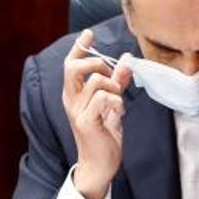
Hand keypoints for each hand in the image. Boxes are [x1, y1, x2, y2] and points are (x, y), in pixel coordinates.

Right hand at [62, 29, 132, 198]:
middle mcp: (70, 100)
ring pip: (95, 81)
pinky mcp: (86, 122)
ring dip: (113, 87)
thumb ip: (117, 82)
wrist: (100, 164)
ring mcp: (77, 111)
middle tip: (111, 77)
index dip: (79, 47)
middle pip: (74, 67)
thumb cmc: (104, 135)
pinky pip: (103, 98)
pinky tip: (119, 112)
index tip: (89, 34)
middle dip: (97, 64)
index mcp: (73, 94)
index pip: (71, 64)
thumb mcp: (112, 104)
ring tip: (118, 102)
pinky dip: (116, 101)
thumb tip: (127, 59)